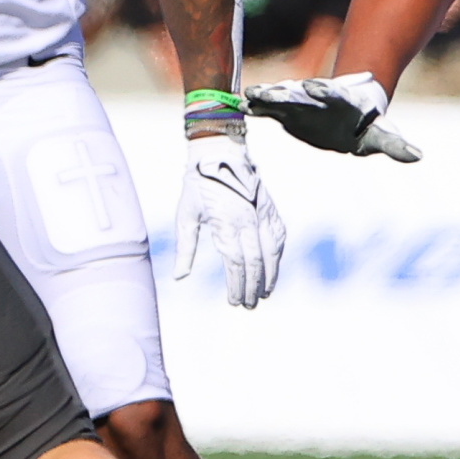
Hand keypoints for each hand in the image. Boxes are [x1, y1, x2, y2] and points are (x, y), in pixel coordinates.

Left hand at [175, 136, 286, 307]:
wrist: (220, 153)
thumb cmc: (198, 184)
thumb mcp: (185, 214)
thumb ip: (185, 247)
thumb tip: (180, 277)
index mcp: (226, 225)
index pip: (236, 264)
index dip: (237, 285)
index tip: (234, 301)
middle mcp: (248, 222)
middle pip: (255, 263)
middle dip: (253, 287)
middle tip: (250, 304)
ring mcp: (262, 215)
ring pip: (272, 252)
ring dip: (270, 275)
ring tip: (265, 293)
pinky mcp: (270, 209)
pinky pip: (279, 237)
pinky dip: (278, 255)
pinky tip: (275, 267)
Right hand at [244, 71, 420, 161]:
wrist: (350, 114)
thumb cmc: (368, 123)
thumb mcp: (381, 135)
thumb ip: (395, 145)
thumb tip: (417, 156)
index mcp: (341, 100)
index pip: (333, 92)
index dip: (324, 89)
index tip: (313, 84)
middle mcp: (317, 98)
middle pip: (301, 92)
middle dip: (287, 91)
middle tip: (271, 90)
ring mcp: (299, 102)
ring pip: (280, 96)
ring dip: (266, 96)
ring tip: (250, 96)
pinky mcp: (286, 112)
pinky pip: (268, 109)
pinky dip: (256, 107)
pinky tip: (240, 107)